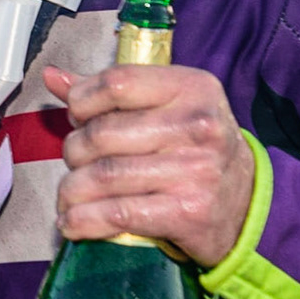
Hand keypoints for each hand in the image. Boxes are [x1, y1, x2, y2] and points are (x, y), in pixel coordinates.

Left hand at [44, 63, 255, 267]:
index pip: (116, 83)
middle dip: (74, 151)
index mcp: (191, 87)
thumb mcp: (166, 107)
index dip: (81, 101)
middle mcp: (197, 125)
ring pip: (102, 175)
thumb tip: (54, 76)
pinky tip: (73, 222)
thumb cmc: (193, 148)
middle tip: (75, 162)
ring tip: (69, 196)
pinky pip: (117, 213)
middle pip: (101, 133)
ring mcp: (195, 170)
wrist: (245, 204)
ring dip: (72, 190)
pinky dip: (84, 220)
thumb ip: (108, 92)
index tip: (77, 117)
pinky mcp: (188, 212)